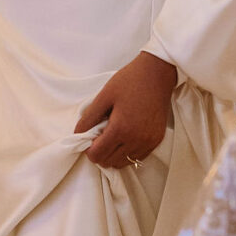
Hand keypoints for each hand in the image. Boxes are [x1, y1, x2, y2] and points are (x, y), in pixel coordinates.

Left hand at [76, 50, 177, 169]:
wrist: (157, 73)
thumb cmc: (129, 81)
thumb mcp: (104, 96)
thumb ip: (89, 118)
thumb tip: (78, 134)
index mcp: (120, 128)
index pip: (97, 155)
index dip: (89, 149)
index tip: (89, 137)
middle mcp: (136, 140)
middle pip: (109, 162)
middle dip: (100, 152)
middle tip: (100, 135)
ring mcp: (148, 142)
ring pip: (124, 162)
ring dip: (114, 154)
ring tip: (113, 135)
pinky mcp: (157, 140)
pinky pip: (138, 157)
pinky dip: (128, 152)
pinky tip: (126, 136)